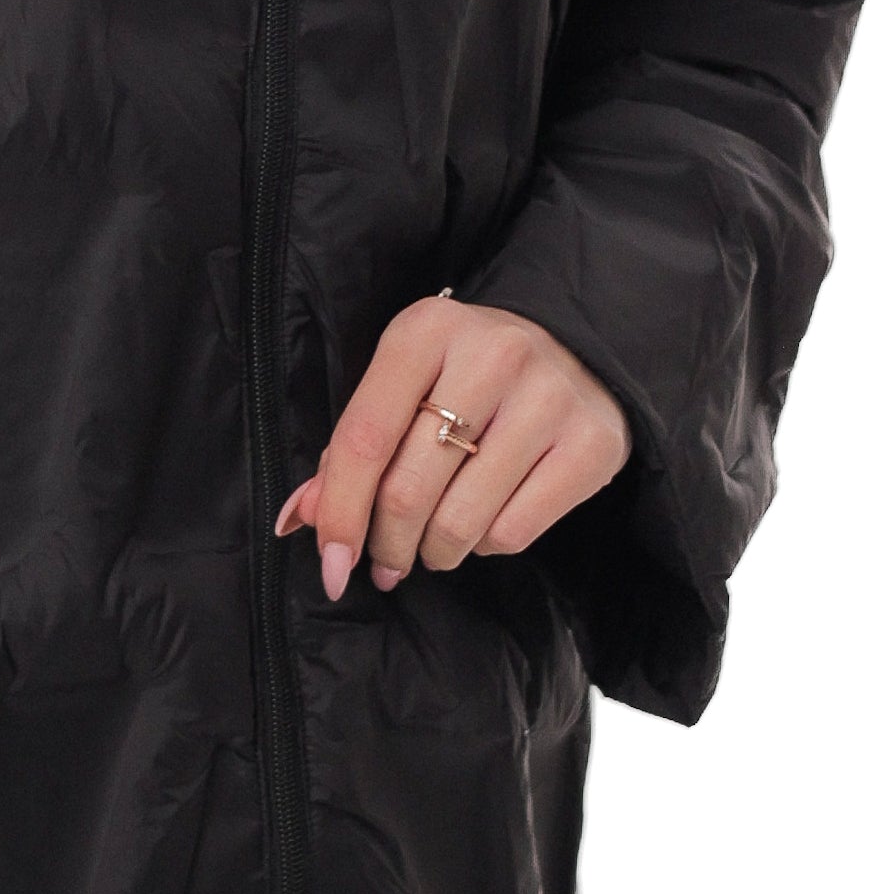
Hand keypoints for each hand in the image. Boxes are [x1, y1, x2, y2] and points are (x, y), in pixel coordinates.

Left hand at [277, 297, 629, 598]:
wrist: (576, 348)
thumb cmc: (467, 374)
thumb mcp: (404, 384)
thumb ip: (351, 447)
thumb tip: (301, 518)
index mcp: (426, 330)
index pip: (365, 437)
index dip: (340, 511)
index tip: (330, 562)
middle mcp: (492, 356)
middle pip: (410, 488)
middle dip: (387, 545)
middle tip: (385, 562)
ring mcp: (549, 400)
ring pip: (461, 522)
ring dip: (434, 552)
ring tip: (433, 543)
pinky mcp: (592, 445)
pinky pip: (513, 534)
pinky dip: (484, 546)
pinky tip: (482, 524)